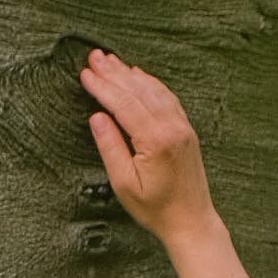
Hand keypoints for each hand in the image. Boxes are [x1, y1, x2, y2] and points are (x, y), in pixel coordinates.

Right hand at [82, 49, 212, 241]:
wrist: (191, 221)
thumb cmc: (155, 209)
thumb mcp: (124, 184)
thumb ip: (110, 147)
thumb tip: (97, 117)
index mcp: (155, 141)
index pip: (124, 104)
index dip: (102, 87)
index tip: (85, 73)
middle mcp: (172, 128)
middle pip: (138, 90)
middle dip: (114, 72)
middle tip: (94, 56)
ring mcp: (182, 127)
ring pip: (153, 90)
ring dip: (130, 74)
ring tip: (110, 60)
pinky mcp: (186, 130)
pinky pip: (167, 98)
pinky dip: (150, 83)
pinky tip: (138, 75)